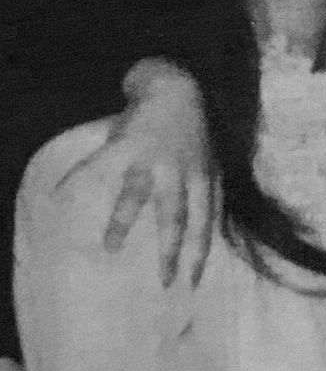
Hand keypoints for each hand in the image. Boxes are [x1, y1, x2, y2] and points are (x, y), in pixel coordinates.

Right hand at [57, 58, 215, 286]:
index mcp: (201, 178)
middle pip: (175, 216)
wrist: (179, 91)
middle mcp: (178, 171)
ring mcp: (152, 158)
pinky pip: (100, 164)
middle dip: (170, 249)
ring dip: (123, 223)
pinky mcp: (127, 144)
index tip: (193, 280)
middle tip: (164, 280)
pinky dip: (78, 177)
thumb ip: (212, 194)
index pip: (205, 220)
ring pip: (137, 195)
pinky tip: (61, 193)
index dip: (200, 250)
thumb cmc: (194, 133)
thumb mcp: (212, 163)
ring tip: (111, 248)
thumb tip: (219, 229)